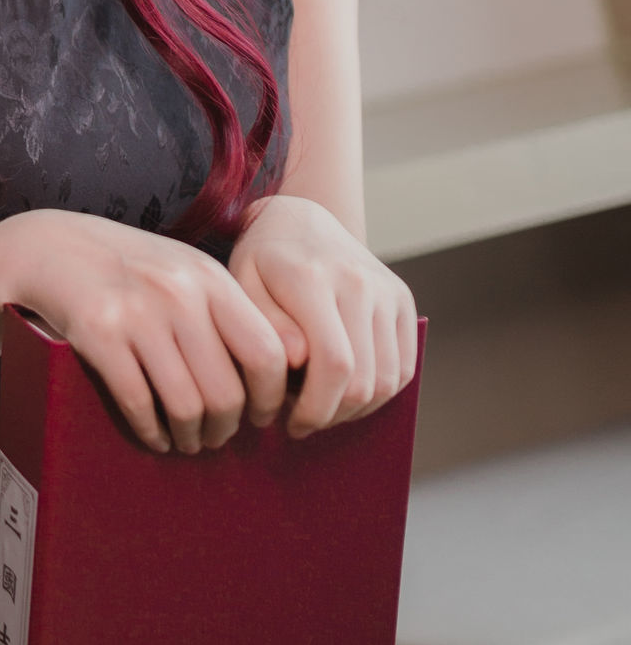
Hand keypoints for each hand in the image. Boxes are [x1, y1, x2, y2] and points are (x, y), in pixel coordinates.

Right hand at [0, 209, 290, 455]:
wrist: (49, 248)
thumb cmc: (127, 269)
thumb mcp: (183, 272)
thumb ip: (226, 309)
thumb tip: (281, 371)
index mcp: (211, 279)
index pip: (267, 354)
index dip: (270, 398)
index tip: (261, 417)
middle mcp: (179, 294)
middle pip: (227, 391)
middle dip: (226, 428)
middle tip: (218, 438)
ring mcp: (138, 314)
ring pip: (186, 405)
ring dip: (189, 436)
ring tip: (187, 441)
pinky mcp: (98, 334)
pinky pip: (138, 402)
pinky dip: (150, 431)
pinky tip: (154, 436)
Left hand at [228, 195, 417, 437]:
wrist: (299, 219)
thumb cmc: (261, 261)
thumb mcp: (241, 286)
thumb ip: (265, 324)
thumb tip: (300, 360)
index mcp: (313, 278)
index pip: (333, 364)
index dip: (315, 408)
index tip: (289, 424)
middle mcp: (359, 282)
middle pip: (363, 379)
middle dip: (333, 415)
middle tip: (303, 423)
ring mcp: (386, 290)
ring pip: (388, 380)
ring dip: (357, 410)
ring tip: (323, 408)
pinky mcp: (402, 299)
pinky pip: (404, 366)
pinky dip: (380, 393)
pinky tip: (347, 394)